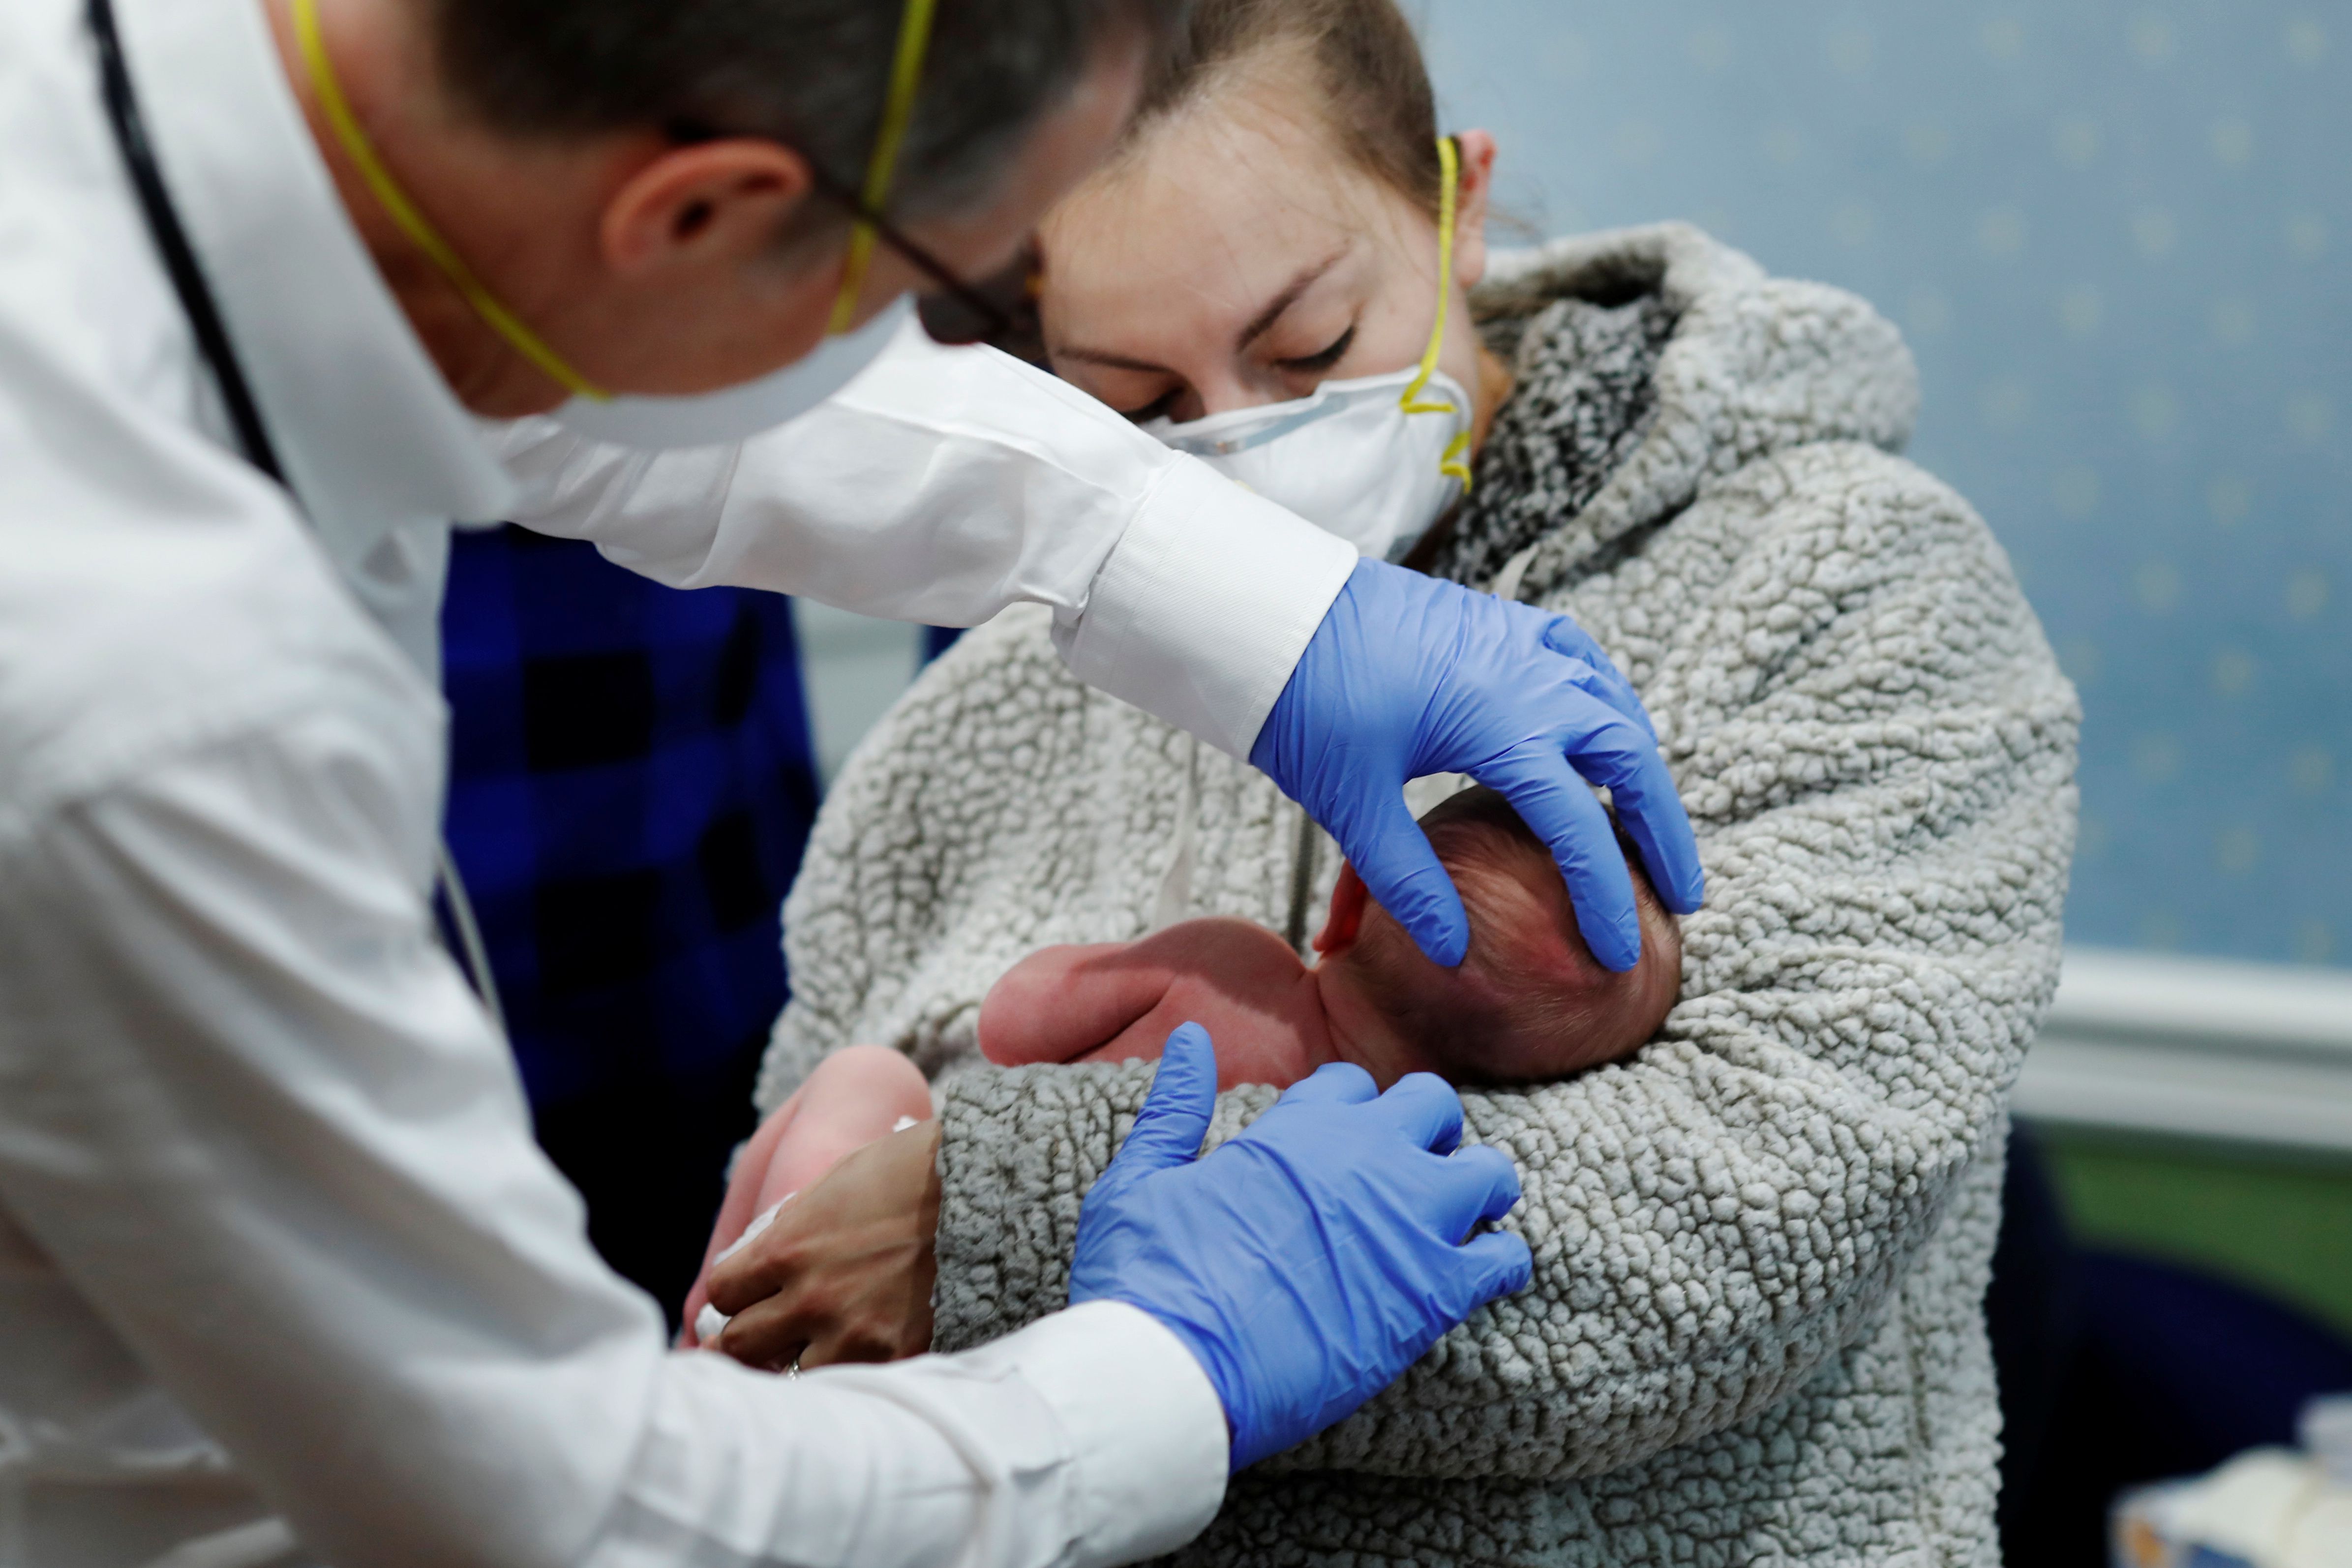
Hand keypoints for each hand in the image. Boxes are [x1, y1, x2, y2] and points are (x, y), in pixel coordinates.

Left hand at [704, 1120, 940, 1371]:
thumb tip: (762, 1260)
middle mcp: (811, 1297)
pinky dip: (850, 1370)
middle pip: (739, 1345)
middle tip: (767, 1333)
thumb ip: (792, 1227)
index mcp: (788, 1249)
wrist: (987, 1187)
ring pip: (789, 1377)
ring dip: (798, 1360)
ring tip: (818, 1345)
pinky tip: (861, 1348)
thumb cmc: (910, 1172)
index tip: (748, 1296)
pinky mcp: (896, 1355)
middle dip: (749, 1335)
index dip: (733, 1295)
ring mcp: (854, 1332)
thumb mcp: (834, 1183)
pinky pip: (851, 1381)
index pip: (721, 1293)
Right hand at [1069, 1024, 1530, 1469]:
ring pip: (1489, 1174)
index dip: (1351, 1112)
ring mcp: (1408, 1225)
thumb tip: (1194, 1039)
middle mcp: (1366, 1160)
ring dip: (1475, 1189)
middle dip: (1426, 1132)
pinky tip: (1469, 1281)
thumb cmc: (1147, 1277)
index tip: (1342, 1145)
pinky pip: (1506, 1259)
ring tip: (1452, 1221)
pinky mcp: (1434, 1295)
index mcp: (1298, 1128)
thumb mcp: (1140, 1177)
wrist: (1173, 1369)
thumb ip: (1176, 1105)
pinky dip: (1498, 1264)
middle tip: (1405, 1174)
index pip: (1356, 1083)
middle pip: (1434, 1106)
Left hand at [1250, 557, 1704, 969]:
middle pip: (1630, 758)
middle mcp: (1531, 676)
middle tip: (1681, 894)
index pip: (1581, 826)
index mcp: (1504, 726)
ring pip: (1613, 702)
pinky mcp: (1497, 621)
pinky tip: (1604, 725)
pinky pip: (1578, 656)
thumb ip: (1409, 881)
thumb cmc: (1305, 701)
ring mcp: (1518, 640)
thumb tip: (1458, 953)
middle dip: (1662, 829)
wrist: (1271, 609)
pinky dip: (1607, 696)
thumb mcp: (1351, 803)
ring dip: (1640, 764)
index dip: (1608, 895)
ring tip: (1649, 824)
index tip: (1623, 952)